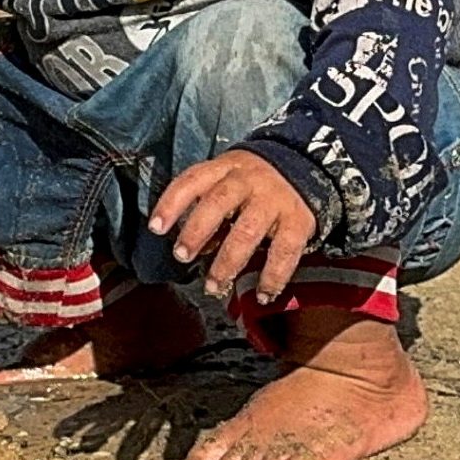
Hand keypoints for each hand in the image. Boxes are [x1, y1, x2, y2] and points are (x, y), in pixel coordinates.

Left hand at [148, 148, 316, 301]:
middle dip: (196, 232)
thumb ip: (208, 208)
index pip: (192, 181)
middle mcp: (248, 181)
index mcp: (224, 168)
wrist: (303, 164)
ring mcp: (274, 200)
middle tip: (182, 256)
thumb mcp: (227, 180)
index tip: (156, 228)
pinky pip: (284, 251)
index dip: (171, 204)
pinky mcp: (298, 221)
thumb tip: (195, 247)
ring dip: (227, 262)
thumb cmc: (252, 182)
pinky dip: (272, 276)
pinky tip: (262, 295)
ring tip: (213, 285)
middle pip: (218, 203)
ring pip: (246, 231)